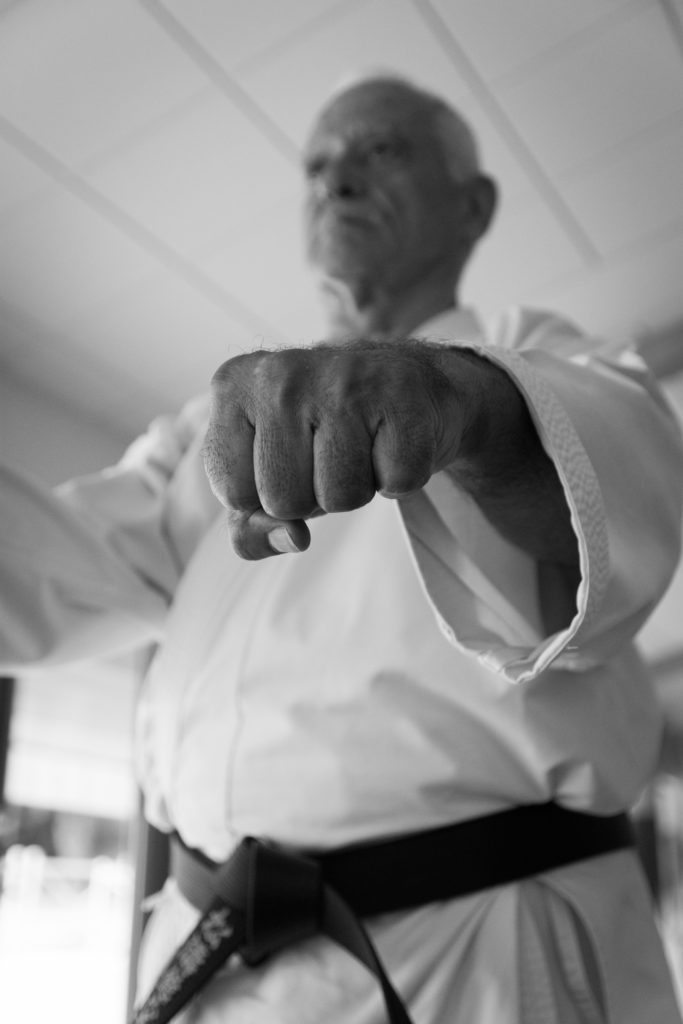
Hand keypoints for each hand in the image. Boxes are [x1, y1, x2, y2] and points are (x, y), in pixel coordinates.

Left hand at [203, 341, 472, 558]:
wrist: (410, 385)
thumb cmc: (325, 436)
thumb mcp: (265, 480)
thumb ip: (250, 528)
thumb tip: (293, 538)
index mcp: (232, 386)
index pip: (234, 493)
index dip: (265, 495)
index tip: (288, 460)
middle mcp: (279, 374)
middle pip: (283, 500)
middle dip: (312, 496)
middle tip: (330, 455)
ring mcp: (341, 379)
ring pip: (339, 497)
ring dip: (357, 489)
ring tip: (361, 447)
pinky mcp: (400, 393)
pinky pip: (394, 483)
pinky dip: (399, 476)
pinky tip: (391, 439)